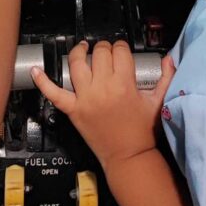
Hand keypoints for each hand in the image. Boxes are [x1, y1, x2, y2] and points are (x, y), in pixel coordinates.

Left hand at [31, 41, 174, 173]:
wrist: (129, 157)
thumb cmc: (144, 131)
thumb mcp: (159, 102)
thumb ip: (166, 77)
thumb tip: (169, 58)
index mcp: (124, 84)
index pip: (119, 51)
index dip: (121, 47)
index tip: (122, 52)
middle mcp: (103, 88)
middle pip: (99, 53)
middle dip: (104, 49)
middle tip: (107, 54)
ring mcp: (85, 99)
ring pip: (76, 64)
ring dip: (78, 53)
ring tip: (82, 49)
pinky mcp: (73, 111)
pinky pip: (54, 94)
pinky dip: (43, 82)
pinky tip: (36, 71)